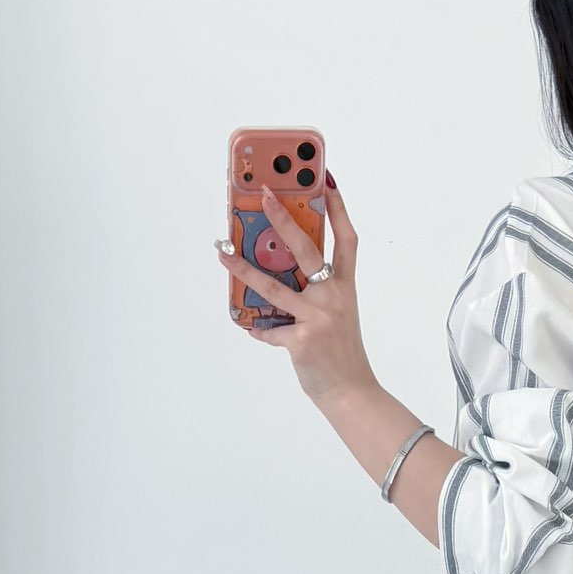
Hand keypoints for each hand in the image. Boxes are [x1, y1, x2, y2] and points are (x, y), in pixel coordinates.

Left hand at [215, 175, 373, 408]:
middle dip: (284, 218)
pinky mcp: (301, 340)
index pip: (346, 239)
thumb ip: (316, 292)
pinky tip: (249, 327)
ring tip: (222, 253)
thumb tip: (279, 272)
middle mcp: (333, 296)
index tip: (326, 182)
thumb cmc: (340, 352)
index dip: (338, 209)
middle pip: (306, 248)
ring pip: (273, 286)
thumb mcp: (337, 314)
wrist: (351, 392)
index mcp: (344, 287)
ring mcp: (317, 317)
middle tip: (265, 194)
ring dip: (242, 269)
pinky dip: (257, 329)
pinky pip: (268, 329)